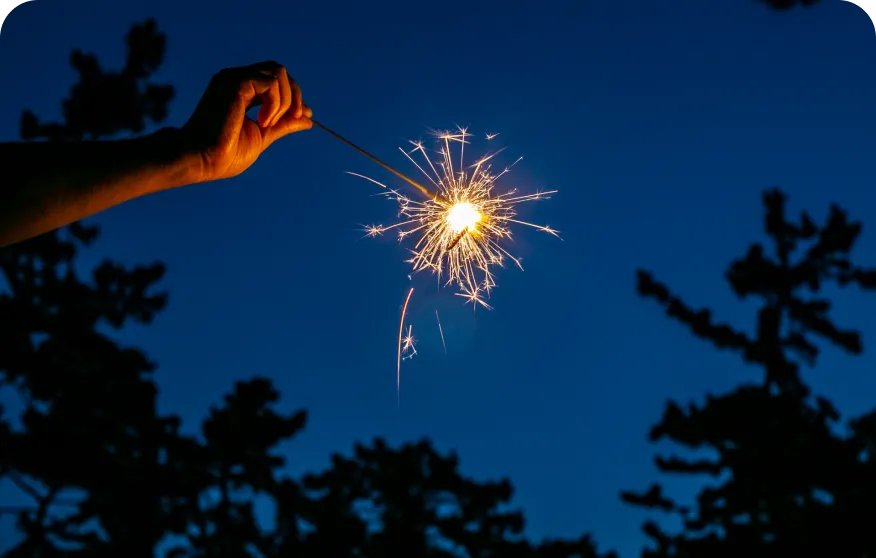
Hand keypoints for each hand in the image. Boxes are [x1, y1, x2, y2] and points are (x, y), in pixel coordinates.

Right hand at [181, 61, 312, 182]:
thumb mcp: (262, 136)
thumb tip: (309, 118)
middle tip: (294, 118)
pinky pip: (270, 83)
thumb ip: (283, 124)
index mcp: (240, 90)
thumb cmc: (223, 153)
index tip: (301, 116)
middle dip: (294, 94)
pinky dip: (275, 104)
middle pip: (279, 70)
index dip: (293, 96)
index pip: (274, 79)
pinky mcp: (234, 83)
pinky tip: (263, 122)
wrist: (200, 160)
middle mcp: (235, 79)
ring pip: (278, 72)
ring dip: (284, 101)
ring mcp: (233, 78)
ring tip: (269, 124)